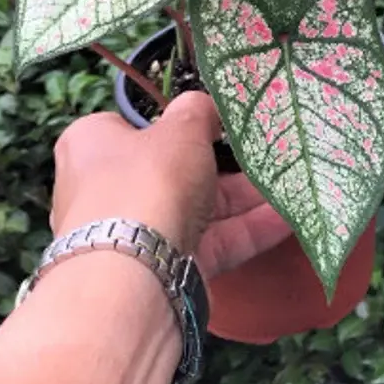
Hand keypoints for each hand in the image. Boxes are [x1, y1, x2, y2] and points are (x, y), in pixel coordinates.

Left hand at [51, 92, 290, 277]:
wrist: (134, 277)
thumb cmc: (148, 182)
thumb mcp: (182, 128)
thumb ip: (198, 111)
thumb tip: (206, 106)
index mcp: (92, 145)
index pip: (133, 126)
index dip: (173, 123)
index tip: (213, 121)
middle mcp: (106, 190)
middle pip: (171, 170)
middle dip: (224, 165)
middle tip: (264, 151)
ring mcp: (135, 234)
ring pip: (197, 208)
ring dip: (245, 198)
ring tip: (291, 183)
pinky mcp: (164, 270)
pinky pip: (212, 243)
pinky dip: (249, 230)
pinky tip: (289, 218)